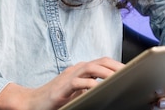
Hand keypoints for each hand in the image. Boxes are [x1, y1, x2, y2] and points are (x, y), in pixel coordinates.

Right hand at [0, 57, 123, 109]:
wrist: (33, 102)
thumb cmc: (57, 98)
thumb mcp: (78, 91)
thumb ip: (91, 86)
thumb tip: (110, 88)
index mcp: (82, 69)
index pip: (104, 62)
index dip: (117, 64)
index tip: (131, 70)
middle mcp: (77, 69)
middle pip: (101, 61)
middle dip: (116, 66)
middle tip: (130, 72)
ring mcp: (69, 76)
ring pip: (91, 68)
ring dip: (106, 72)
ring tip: (118, 77)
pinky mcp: (63, 88)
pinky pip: (78, 83)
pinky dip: (89, 84)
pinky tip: (98, 87)